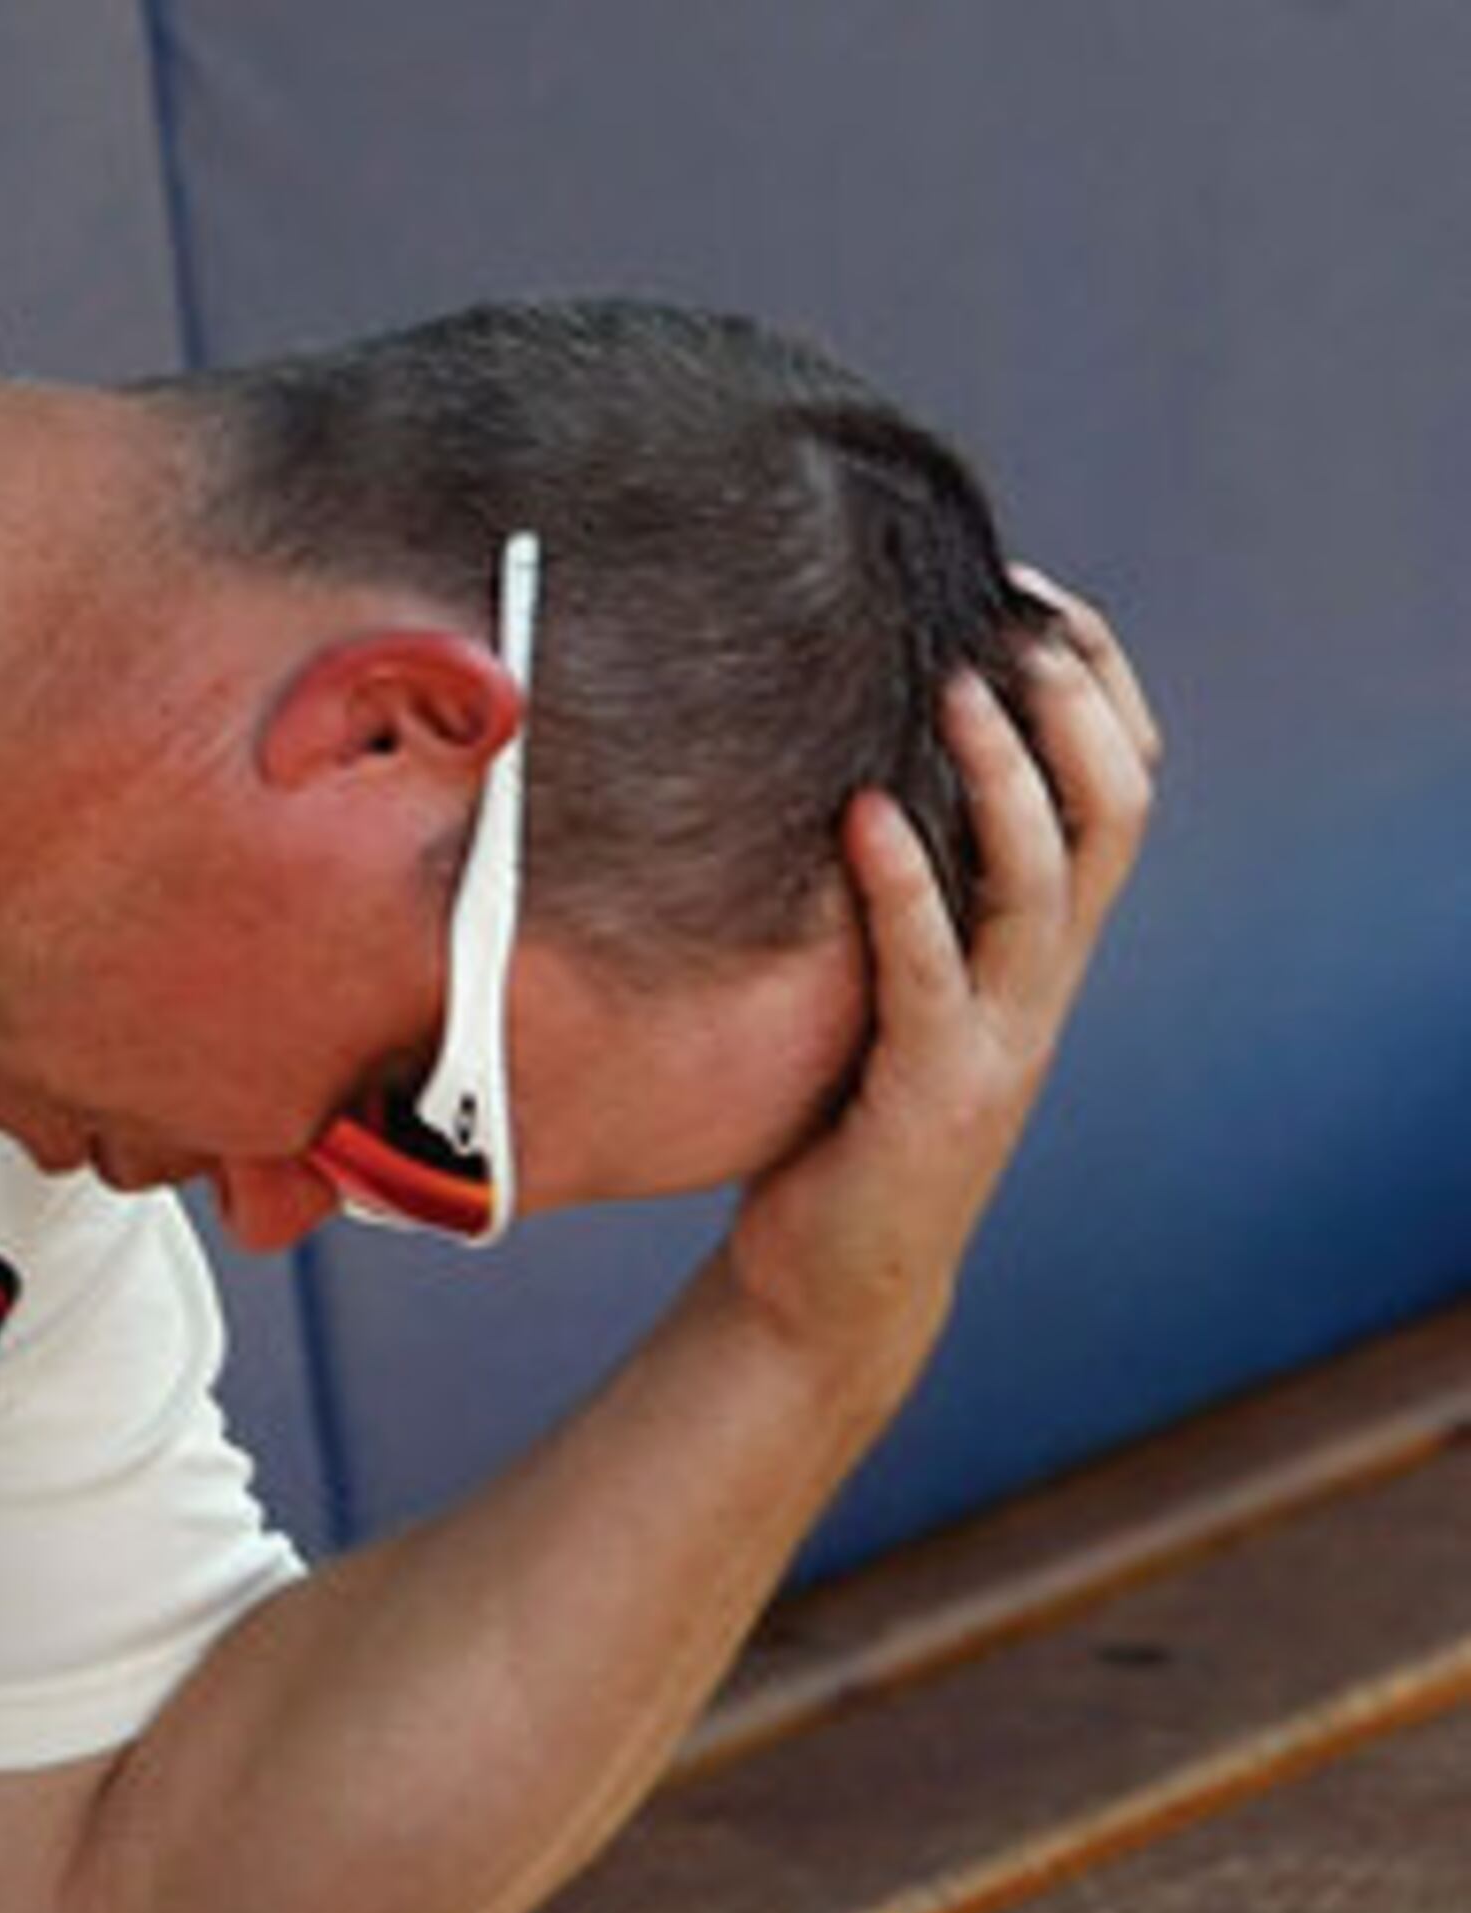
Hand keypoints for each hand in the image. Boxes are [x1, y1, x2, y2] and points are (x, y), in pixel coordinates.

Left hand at [725, 576, 1162, 1377]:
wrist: (830, 1287)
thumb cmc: (839, 1122)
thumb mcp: (880, 988)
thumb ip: (894, 899)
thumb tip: (827, 760)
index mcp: (1038, 948)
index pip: (1117, 786)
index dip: (1094, 683)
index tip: (1029, 594)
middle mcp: (1042, 983)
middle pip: (1114, 808)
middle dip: (1075, 702)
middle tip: (1012, 616)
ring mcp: (1000, 1039)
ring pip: (1046, 879)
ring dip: (1004, 776)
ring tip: (956, 684)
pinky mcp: (934, 1094)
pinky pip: (929, 972)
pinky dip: (903, 887)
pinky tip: (858, 815)